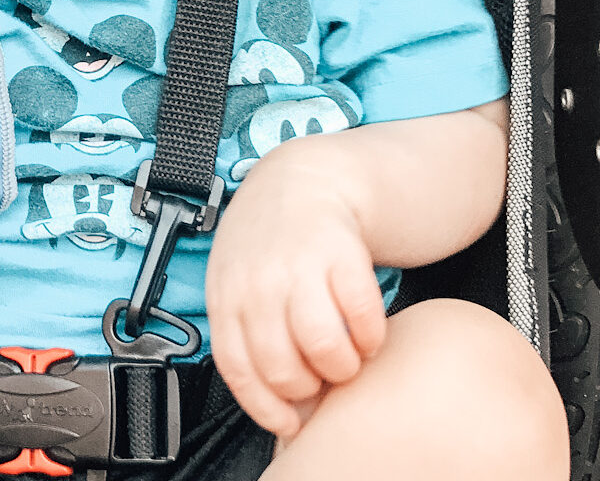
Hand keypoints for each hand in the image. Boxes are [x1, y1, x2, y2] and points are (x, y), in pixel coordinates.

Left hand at [204, 158, 386, 440]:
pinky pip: (362, 314)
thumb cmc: (271, 241)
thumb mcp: (239, 280)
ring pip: (322, 346)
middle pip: (283, 366)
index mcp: (227, 293)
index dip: (266, 406)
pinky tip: (369, 331)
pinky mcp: (342, 252)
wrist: (305, 178)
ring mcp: (299, 264)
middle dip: (309, 388)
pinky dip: (372, 335)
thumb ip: (249, 333)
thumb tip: (278, 405)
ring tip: (349, 357)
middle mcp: (258, 281)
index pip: (238, 368)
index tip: (290, 422)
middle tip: (323, 378)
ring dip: (343, 366)